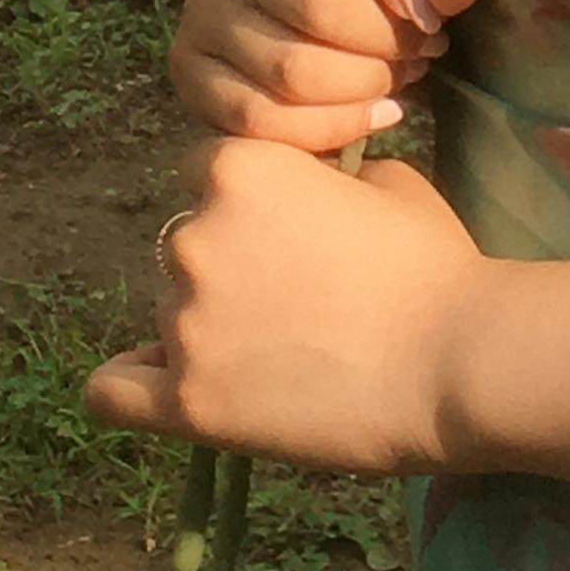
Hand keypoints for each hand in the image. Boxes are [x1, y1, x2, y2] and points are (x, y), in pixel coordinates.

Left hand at [84, 136, 486, 471]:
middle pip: (183, 241)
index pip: (205, 168)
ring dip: (209, 319)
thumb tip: (306, 192)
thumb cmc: (433, 263)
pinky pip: (114, 390)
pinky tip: (166, 382)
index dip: (249, 194)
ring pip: (167, 310)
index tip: (288, 223)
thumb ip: (322, 177)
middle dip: (231, 260)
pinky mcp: (186, 402)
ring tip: (280, 350)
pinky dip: (131, 381)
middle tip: (295, 293)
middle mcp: (192, 238)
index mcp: (236, 170)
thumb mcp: (386, 182)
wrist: (455, 361)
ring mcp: (183, 323)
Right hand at [170, 0, 487, 152]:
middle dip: (384, 37)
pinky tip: (375, 113)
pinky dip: (327, 127)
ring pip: (289, 67)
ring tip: (402, 75)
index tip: (427, 5)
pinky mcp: (188, 64)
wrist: (321, 16)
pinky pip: (256, 115)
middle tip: (425, 47)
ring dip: (361, 85)